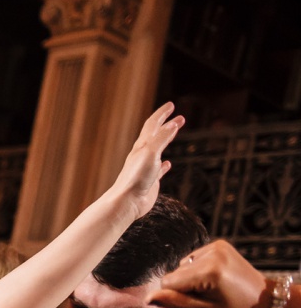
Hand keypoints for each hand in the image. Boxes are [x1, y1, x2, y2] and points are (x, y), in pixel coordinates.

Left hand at [107, 103, 184, 220]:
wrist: (127, 202)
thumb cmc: (136, 177)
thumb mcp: (151, 153)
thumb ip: (162, 138)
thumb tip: (172, 124)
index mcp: (142, 146)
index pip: (152, 125)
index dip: (161, 114)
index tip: (171, 105)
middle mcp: (142, 155)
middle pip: (156, 135)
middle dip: (167, 125)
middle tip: (180, 117)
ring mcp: (146, 168)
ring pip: (157, 150)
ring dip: (167, 140)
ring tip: (175, 134)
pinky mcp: (150, 181)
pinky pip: (159, 170)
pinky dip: (164, 165)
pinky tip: (168, 164)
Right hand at [150, 239, 270, 307]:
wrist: (265, 298)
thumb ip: (175, 302)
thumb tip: (148, 297)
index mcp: (210, 271)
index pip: (168, 283)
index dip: (176, 296)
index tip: (196, 303)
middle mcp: (212, 253)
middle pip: (175, 273)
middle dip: (184, 287)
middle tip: (206, 297)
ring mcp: (216, 246)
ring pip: (182, 266)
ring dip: (191, 278)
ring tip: (212, 288)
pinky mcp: (218, 244)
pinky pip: (193, 259)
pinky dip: (198, 269)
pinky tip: (215, 277)